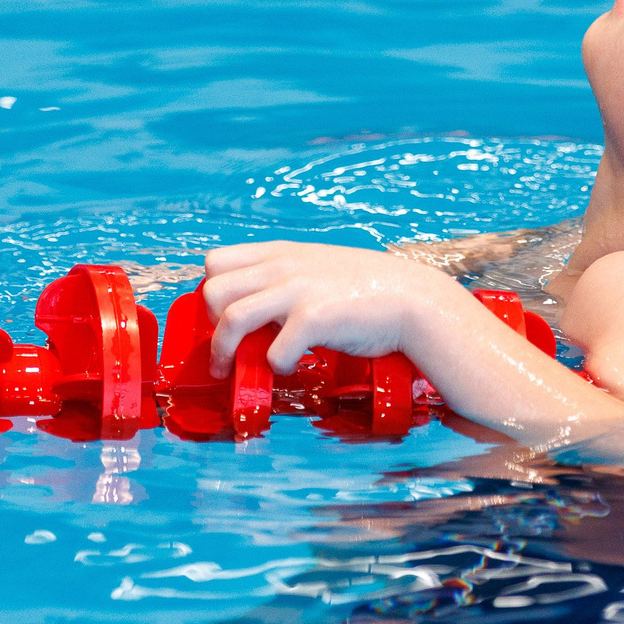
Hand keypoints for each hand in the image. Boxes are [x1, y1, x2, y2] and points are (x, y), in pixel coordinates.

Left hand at [200, 241, 467, 378]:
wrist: (413, 300)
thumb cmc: (367, 290)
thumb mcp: (318, 269)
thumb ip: (284, 280)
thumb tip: (252, 309)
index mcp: (281, 253)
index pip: (216, 261)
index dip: (213, 293)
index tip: (223, 316)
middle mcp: (283, 267)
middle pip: (212, 290)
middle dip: (210, 325)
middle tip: (227, 345)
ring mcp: (298, 291)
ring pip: (230, 319)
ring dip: (225, 352)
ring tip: (231, 370)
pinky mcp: (315, 319)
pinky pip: (272, 351)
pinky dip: (275, 366)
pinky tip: (289, 367)